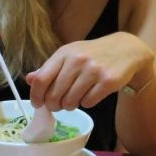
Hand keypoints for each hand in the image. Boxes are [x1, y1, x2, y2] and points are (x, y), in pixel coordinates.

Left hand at [25, 32, 153, 110]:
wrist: (126, 49)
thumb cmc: (92, 54)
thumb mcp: (70, 55)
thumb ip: (50, 68)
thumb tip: (29, 79)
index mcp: (64, 53)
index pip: (41, 79)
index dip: (36, 95)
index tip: (37, 103)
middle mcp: (77, 60)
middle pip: (54, 94)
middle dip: (54, 105)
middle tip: (58, 105)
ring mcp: (93, 70)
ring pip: (71, 102)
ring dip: (70, 105)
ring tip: (75, 98)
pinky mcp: (108, 81)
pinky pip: (88, 103)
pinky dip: (87, 103)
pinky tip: (91, 94)